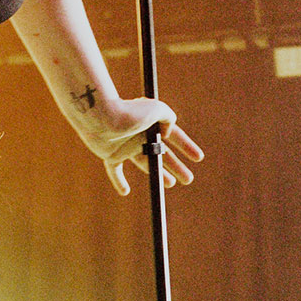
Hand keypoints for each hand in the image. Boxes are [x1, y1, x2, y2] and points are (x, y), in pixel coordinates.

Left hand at [80, 94, 203, 196]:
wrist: (102, 117)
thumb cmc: (130, 111)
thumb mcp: (158, 109)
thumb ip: (168, 117)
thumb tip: (166, 134)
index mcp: (151, 123)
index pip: (173, 136)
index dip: (187, 147)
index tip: (198, 158)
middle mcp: (139, 134)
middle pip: (161, 154)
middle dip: (176, 166)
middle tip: (188, 179)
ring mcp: (125, 145)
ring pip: (145, 163)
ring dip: (158, 174)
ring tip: (171, 183)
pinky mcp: (111, 154)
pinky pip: (115, 170)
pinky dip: (119, 181)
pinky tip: (125, 192)